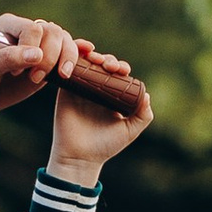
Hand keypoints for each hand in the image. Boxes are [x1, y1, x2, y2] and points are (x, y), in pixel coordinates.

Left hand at [0, 13, 76, 104]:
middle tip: (35, 78)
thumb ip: (9, 58)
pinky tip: (87, 54)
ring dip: (67, 57)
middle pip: (53, 32)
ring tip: (61, 76)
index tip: (19, 71)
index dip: (33, 49)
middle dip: (51, 56)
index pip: (33, 28)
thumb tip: (37, 55)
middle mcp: (25, 31)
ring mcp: (38, 45)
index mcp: (8, 25)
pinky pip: (67, 52)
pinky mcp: (46, 61)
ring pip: (63, 40)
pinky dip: (77, 53)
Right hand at [49, 46, 151, 181]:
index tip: (123, 71)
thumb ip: (142, 115)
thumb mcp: (130, 130)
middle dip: (109, 60)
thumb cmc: (105, 146)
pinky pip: (67, 70)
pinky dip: (73, 59)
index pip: (117, 75)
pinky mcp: (64, 91)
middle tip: (111, 67)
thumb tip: (146, 95)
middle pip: (102, 66)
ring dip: (92, 56)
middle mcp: (95, 91)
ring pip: (86, 65)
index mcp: (110, 97)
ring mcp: (79, 89)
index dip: (121, 67)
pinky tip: (79, 54)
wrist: (79, 157)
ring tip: (97, 60)